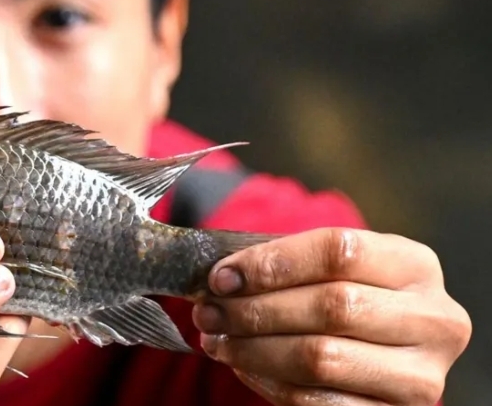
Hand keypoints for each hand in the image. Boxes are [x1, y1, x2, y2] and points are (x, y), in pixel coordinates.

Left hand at [191, 228, 471, 405]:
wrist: (382, 350)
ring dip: (252, 348)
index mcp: (415, 265)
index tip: (221, 276)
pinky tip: (242, 364)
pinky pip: (316, 401)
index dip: (272, 263)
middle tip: (208, 310)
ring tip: (216, 338)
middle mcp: (433, 319)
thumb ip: (284, 263)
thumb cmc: (343, 295)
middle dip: (254, 309)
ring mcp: (420, 375)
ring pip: (320, 357)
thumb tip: (220, 277)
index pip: (339, 251)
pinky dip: (267, 381)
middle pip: (331, 306)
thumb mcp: (328, 269)